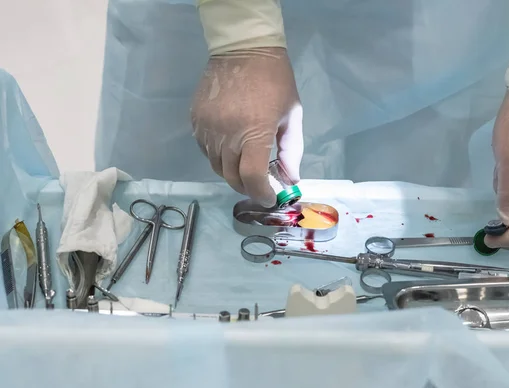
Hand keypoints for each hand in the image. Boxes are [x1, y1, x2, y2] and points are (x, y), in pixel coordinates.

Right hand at [191, 47, 303, 206]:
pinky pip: (205, 149)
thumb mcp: (292, 114)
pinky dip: (218, 156)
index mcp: (254, 132)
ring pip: (216, 165)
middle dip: (247, 187)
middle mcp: (227, 134)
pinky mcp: (195, 120)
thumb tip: (290, 178)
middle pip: (232, 177)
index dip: (261, 194)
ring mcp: (207, 127)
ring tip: (245, 166)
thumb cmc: (275, 81)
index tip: (268, 198)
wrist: (242, 48)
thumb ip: (291, 150)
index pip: (252, 178)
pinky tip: (230, 148)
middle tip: (259, 185)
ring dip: (231, 172)